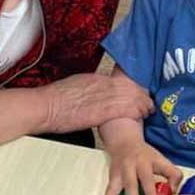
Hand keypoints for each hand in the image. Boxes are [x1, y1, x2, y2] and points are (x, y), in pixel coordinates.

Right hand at [39, 73, 153, 133]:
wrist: (45, 106)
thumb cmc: (54, 100)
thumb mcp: (73, 87)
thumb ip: (86, 89)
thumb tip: (90, 94)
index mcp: (94, 79)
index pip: (119, 81)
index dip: (131, 88)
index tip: (137, 93)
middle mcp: (101, 85)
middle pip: (129, 87)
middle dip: (141, 95)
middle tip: (148, 102)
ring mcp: (103, 96)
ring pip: (131, 97)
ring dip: (142, 104)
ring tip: (148, 110)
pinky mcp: (102, 110)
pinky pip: (125, 108)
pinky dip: (136, 111)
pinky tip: (142, 115)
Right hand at [99, 139, 181, 194]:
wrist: (123, 142)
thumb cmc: (145, 156)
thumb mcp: (161, 160)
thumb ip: (173, 175)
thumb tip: (174, 194)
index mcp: (154, 160)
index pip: (167, 171)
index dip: (172, 184)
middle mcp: (139, 164)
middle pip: (146, 181)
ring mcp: (125, 170)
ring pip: (128, 186)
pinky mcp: (114, 176)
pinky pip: (110, 192)